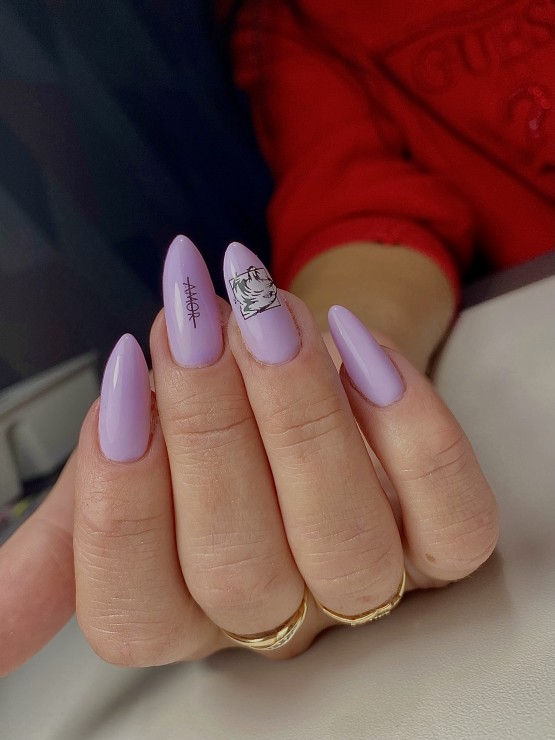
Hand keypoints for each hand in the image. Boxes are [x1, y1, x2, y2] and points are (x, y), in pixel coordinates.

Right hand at [0, 238, 497, 672]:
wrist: (298, 361)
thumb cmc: (209, 420)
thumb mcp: (124, 476)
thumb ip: (65, 544)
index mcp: (184, 608)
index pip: (135, 606)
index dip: (121, 499)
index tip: (121, 385)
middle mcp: (279, 611)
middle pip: (241, 569)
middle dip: (209, 434)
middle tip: (192, 325)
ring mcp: (369, 578)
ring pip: (344, 539)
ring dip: (298, 415)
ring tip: (263, 313)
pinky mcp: (443, 538)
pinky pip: (449, 513)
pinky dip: (409, 425)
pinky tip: (356, 342)